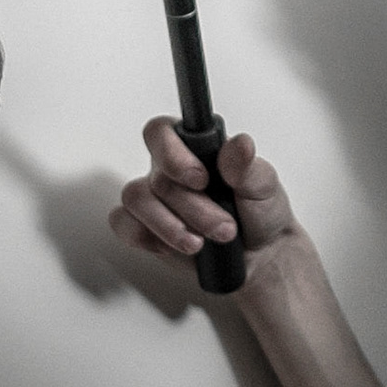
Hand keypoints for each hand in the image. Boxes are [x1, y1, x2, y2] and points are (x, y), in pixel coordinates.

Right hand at [110, 117, 303, 285]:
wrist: (260, 255)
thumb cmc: (259, 211)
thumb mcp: (263, 185)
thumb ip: (247, 166)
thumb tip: (240, 144)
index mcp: (193, 147)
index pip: (162, 132)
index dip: (172, 154)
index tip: (200, 179)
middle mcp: (168, 169)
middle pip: (157, 177)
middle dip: (192, 208)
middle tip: (223, 226)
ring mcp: (154, 198)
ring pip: (136, 200)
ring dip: (170, 226)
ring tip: (201, 242)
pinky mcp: (145, 227)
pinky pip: (123, 224)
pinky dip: (148, 237)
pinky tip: (175, 245)